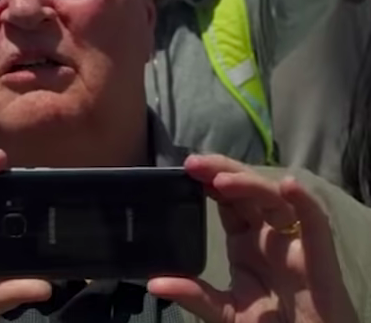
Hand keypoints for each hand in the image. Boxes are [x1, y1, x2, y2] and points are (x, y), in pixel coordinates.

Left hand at [148, 155, 358, 322]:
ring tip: (221, 180)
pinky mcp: (318, 256)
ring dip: (250, 183)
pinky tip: (289, 186)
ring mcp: (293, 241)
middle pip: (247, 189)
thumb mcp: (224, 311)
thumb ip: (194, 295)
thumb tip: (153, 284)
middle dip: (222, 170)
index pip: (227, 199)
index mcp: (246, 241)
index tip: (185, 169)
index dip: (209, 181)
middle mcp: (269, 233)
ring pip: (274, 198)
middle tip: (194, 163)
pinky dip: (304, 201)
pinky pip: (315, 223)